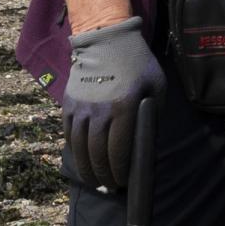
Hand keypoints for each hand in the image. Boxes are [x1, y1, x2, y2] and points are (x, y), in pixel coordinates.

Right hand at [62, 15, 165, 191]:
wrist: (107, 38)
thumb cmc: (137, 63)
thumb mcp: (156, 85)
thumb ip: (152, 114)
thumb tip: (147, 142)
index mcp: (124, 106)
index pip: (118, 150)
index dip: (119, 171)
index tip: (123, 182)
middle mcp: (99, 110)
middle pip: (97, 153)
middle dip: (103, 175)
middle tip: (109, 187)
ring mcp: (81, 107)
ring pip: (79, 147)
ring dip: (86, 168)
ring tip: (94, 180)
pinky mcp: (68, 103)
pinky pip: (68, 134)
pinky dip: (74, 150)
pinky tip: (82, 159)